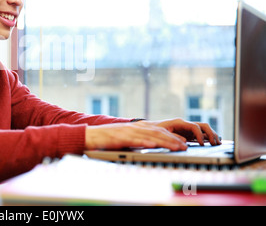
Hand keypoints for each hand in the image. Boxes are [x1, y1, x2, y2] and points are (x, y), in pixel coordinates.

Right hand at [85, 118, 220, 150]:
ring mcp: (128, 132)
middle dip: (173, 139)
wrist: (90, 136)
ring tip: (176, 147)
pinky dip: (146, 142)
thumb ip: (138, 140)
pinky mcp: (121, 137)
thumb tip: (150, 146)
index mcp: (137, 128)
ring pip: (150, 136)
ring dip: (165, 142)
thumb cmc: (107, 139)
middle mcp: (135, 128)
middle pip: (158, 132)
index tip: (183, 142)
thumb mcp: (126, 139)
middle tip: (185, 146)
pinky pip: (136, 140)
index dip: (172, 136)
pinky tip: (154, 145)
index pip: (159, 131)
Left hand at [151, 118, 220, 145]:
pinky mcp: (189, 134)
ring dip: (211, 135)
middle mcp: (186, 124)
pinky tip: (214, 143)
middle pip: (203, 126)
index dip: (199, 135)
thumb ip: (173, 137)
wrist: (150, 128)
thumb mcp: (161, 133)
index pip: (194, 126)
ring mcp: (188, 129)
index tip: (201, 144)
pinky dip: (208, 138)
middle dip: (210, 134)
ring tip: (217, 144)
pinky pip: (201, 134)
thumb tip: (185, 143)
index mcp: (180, 122)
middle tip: (214, 144)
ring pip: (204, 129)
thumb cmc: (155, 129)